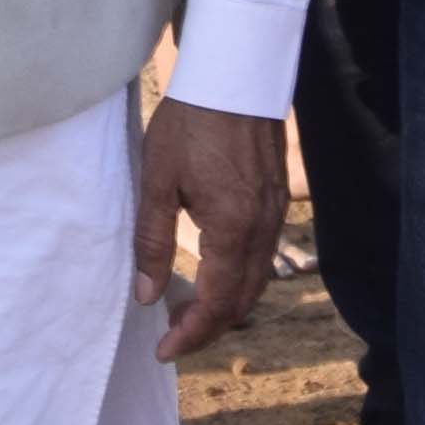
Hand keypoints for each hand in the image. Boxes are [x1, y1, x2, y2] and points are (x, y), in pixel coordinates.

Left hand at [136, 94, 287, 360]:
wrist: (233, 75)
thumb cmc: (190, 123)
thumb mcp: (157, 182)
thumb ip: (152, 241)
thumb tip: (147, 295)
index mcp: (232, 229)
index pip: (218, 304)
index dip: (191, 335)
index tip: (164, 350)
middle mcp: (263, 229)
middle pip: (243, 301)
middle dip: (210, 328)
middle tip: (173, 336)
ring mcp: (276, 214)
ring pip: (258, 281)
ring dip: (227, 305)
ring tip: (189, 311)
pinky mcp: (278, 200)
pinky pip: (264, 256)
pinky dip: (241, 279)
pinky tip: (215, 273)